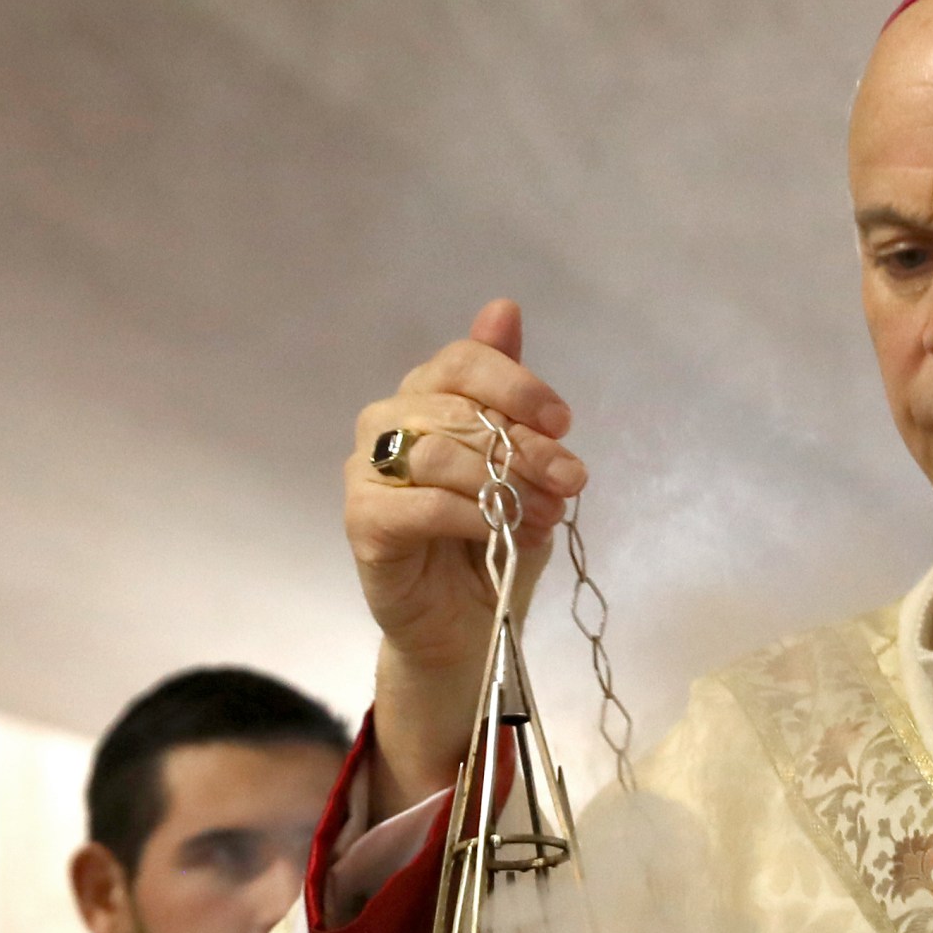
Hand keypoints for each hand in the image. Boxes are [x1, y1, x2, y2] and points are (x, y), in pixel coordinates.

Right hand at [346, 300, 585, 810]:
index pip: (462, 359)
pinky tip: (497, 531)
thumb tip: (503, 307)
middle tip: (570, 482)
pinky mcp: (362, 522)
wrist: (470, 625)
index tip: (564, 422)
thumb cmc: (494, 540)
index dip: (516, 383)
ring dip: (503, 484)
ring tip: (542, 517)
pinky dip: (465, 514)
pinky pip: (415, 503)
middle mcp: (389, 422)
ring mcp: (368, 472)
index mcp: (427, 397)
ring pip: (437, 451)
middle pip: (456, 407)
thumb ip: (511, 395)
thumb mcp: (523, 465)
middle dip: (525, 445)